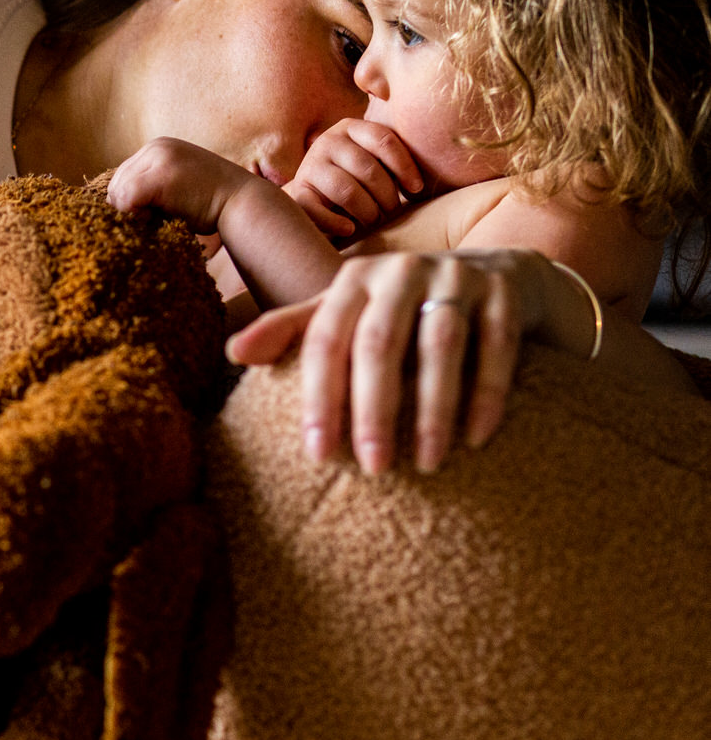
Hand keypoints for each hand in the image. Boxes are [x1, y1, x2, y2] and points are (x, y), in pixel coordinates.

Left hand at [107, 137, 272, 236]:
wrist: (242, 202)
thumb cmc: (210, 204)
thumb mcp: (176, 185)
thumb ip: (150, 186)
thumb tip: (116, 204)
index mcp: (158, 147)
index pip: (122, 177)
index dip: (129, 202)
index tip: (152, 213)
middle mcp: (156, 147)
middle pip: (116, 184)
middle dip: (128, 207)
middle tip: (155, 218)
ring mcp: (158, 158)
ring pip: (118, 192)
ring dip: (133, 213)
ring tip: (159, 218)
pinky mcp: (160, 175)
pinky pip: (125, 199)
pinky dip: (135, 216)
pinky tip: (157, 220)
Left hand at [226, 249, 552, 474]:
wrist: (500, 273)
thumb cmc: (404, 308)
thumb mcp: (348, 312)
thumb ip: (294, 331)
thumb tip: (232, 353)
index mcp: (353, 280)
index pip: (325, 341)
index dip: (319, 398)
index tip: (319, 455)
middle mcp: (402, 270)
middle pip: (379, 344)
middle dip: (373, 410)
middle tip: (374, 469)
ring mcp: (458, 275)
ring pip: (441, 345)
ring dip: (433, 410)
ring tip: (428, 465)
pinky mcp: (507, 290)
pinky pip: (496, 347)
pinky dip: (486, 395)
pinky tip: (475, 441)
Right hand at [282, 119, 424, 237]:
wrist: (311, 194)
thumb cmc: (355, 177)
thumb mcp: (371, 157)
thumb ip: (390, 154)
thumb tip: (435, 160)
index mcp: (351, 128)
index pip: (384, 140)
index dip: (405, 166)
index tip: (416, 190)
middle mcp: (328, 141)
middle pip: (367, 168)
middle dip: (386, 195)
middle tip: (392, 211)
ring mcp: (310, 166)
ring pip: (346, 191)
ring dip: (367, 211)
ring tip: (374, 221)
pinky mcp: (298, 192)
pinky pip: (318, 210)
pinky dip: (336, 223)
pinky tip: (350, 229)